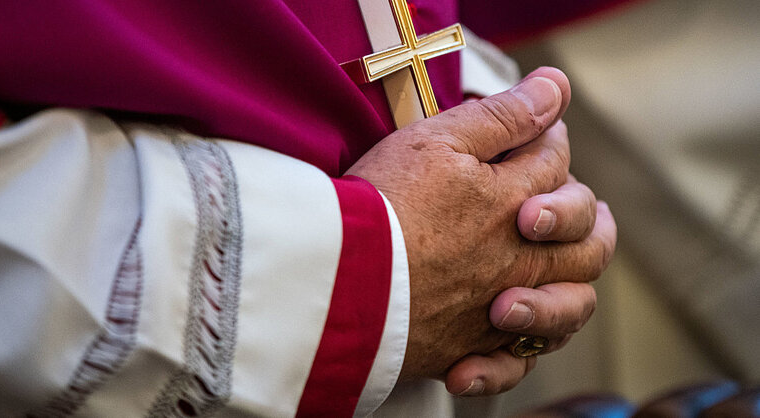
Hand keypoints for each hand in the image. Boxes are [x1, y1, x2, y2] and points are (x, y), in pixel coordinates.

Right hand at [345, 68, 616, 381]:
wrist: (339, 278)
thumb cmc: (383, 204)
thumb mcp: (438, 141)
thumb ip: (503, 116)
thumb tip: (557, 87)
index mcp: (518, 205)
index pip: (555, 165)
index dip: (548, 140)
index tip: (531, 131)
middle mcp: (521, 262)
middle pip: (588, 241)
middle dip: (583, 214)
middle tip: (558, 206)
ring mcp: (499, 312)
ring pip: (569, 307)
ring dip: (567, 287)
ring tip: (547, 276)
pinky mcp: (466, 349)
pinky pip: (511, 364)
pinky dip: (511, 357)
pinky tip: (496, 335)